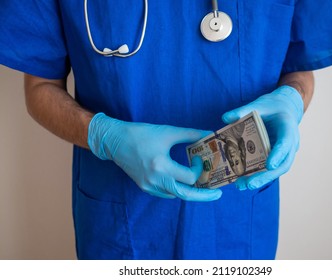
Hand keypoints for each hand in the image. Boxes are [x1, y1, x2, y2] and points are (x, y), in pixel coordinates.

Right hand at [88, 113, 221, 200]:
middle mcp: (155, 179)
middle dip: (203, 196)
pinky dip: (176, 190)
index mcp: (161, 165)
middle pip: (185, 195)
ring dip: (189, 191)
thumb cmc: (141, 134)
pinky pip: (165, 194)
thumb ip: (190, 134)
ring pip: (175, 195)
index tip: (199, 157)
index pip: (189, 177)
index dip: (199, 169)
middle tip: (217, 194)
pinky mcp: (144, 186)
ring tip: (202, 185)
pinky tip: (182, 182)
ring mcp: (148, 186)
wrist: (114, 141)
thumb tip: (209, 134)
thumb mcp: (167, 131)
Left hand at [222, 85, 303, 189]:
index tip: (269, 166)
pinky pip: (270, 169)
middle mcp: (291, 143)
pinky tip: (242, 180)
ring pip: (276, 170)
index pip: (285, 143)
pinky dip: (258, 175)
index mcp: (288, 128)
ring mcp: (285, 153)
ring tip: (242, 185)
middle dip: (266, 176)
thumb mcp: (258, 104)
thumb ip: (243, 110)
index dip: (278, 155)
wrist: (284, 109)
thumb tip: (225, 118)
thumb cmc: (272, 107)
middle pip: (283, 164)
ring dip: (260, 179)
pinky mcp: (277, 157)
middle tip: (250, 184)